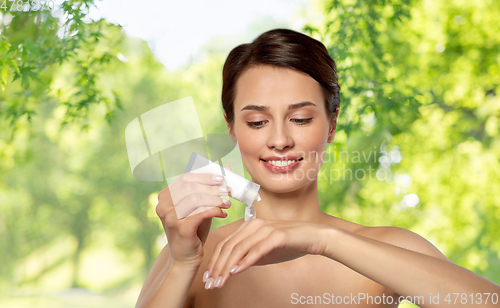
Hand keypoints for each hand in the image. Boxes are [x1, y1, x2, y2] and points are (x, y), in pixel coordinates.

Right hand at [155, 166, 231, 268]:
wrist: (185, 258)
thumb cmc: (193, 230)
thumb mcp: (200, 207)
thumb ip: (210, 189)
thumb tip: (227, 169)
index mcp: (165, 196)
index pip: (185, 178)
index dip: (205, 176)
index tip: (222, 178)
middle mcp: (163, 205)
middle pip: (191, 187)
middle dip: (212, 187)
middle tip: (228, 190)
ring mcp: (169, 217)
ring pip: (196, 199)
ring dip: (215, 199)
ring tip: (228, 203)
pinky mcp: (180, 228)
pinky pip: (201, 213)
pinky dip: (215, 211)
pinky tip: (223, 214)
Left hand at [202, 218, 330, 288]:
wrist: (314, 237)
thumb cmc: (289, 244)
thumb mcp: (265, 252)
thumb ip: (248, 256)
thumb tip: (232, 268)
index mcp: (248, 226)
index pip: (225, 244)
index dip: (214, 262)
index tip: (207, 278)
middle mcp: (254, 225)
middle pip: (228, 247)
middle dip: (217, 267)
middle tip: (210, 284)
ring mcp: (265, 229)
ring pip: (239, 249)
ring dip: (227, 268)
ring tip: (220, 282)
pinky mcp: (276, 236)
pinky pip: (257, 250)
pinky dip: (245, 262)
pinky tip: (236, 272)